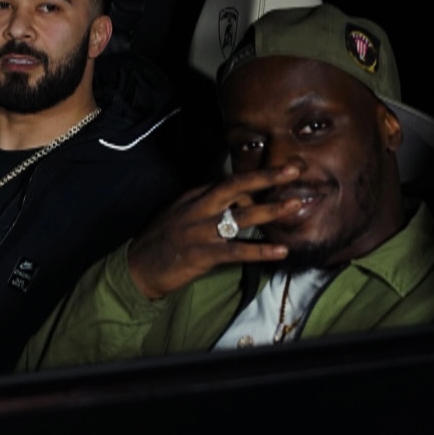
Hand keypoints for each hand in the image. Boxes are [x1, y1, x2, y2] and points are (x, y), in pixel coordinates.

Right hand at [127, 165, 301, 299]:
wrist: (137, 266)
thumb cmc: (162, 240)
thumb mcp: (181, 213)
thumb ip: (207, 204)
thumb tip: (240, 200)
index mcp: (194, 196)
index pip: (230, 181)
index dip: (259, 174)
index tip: (284, 168)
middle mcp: (198, 208)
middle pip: (236, 186)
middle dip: (267, 176)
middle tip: (294, 169)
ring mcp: (200, 231)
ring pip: (241, 216)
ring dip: (271, 210)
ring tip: (296, 205)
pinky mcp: (201, 254)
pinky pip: (236, 251)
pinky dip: (260, 250)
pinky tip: (280, 250)